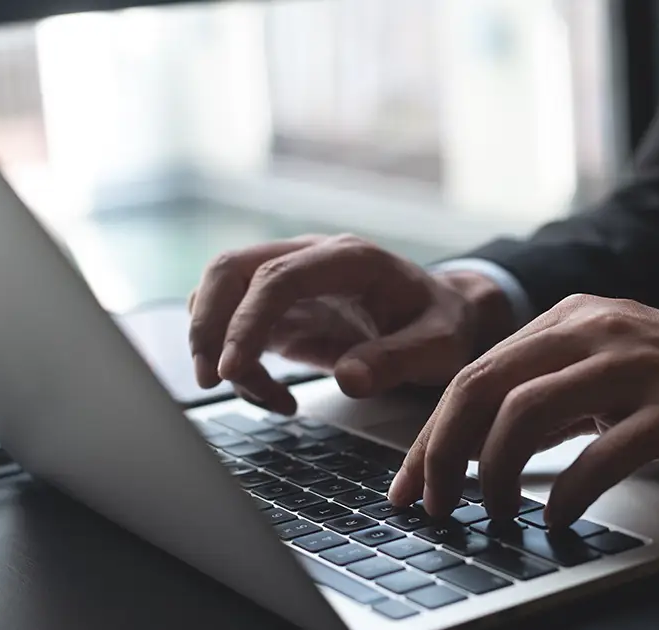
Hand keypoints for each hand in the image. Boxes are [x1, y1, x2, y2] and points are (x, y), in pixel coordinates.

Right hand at [187, 235, 514, 413]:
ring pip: (222, 295)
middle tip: (213, 380)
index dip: (246, 320)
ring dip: (217, 346)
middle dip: (208, 324)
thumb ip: (397, 359)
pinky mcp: (283, 310)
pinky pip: (237, 327)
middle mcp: (312, 259)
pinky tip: (277, 397)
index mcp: (349, 258)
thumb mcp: (440, 346)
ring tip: (263, 397)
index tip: (232, 368)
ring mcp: (292, 281)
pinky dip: (240, 364)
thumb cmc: (445, 325)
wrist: (450, 317)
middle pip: (230, 270)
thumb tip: (349, 378)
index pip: (276, 277)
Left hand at [388, 294, 658, 525]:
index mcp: (572, 320)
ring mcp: (635, 367)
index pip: (475, 374)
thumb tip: (479, 449)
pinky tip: (557, 517)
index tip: (409, 484)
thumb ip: (551, 399)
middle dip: (442, 454)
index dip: (431, 435)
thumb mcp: (611, 374)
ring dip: (494, 473)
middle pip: (484, 387)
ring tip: (493, 513)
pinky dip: (567, 494)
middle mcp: (595, 331)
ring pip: (525, 413)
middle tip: (432, 504)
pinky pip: (600, 455)